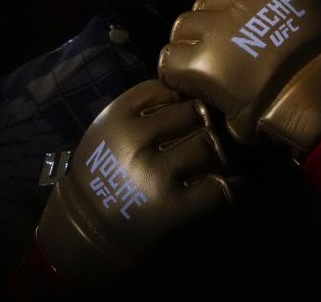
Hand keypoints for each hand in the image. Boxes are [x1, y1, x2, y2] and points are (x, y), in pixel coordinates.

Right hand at [33, 79, 235, 287]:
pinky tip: (230, 185)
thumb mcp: (108, 129)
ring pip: (210, 145)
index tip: (184, 116)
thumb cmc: (103, 173)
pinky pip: (219, 186)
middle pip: (194, 113)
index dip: (183, 102)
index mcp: (117, 117)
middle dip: (205, 125)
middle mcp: (136, 141)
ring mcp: (156, 174)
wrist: (88, 228)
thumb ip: (141, 110)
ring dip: (220, 153)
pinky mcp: (174, 207)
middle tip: (208, 136)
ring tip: (219, 161)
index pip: (169, 90)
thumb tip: (189, 96)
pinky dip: (232, 185)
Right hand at [160, 0, 320, 206]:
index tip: (184, 75)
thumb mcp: (234, 124)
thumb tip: (208, 92)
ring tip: (228, 26)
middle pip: (183, 23)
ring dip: (213, 14)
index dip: (174, 69)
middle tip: (204, 50)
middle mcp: (214, 25)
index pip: (167, 57)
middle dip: (188, 38)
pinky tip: (251, 9)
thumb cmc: (279, 116)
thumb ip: (213, 100)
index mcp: (199, 62)